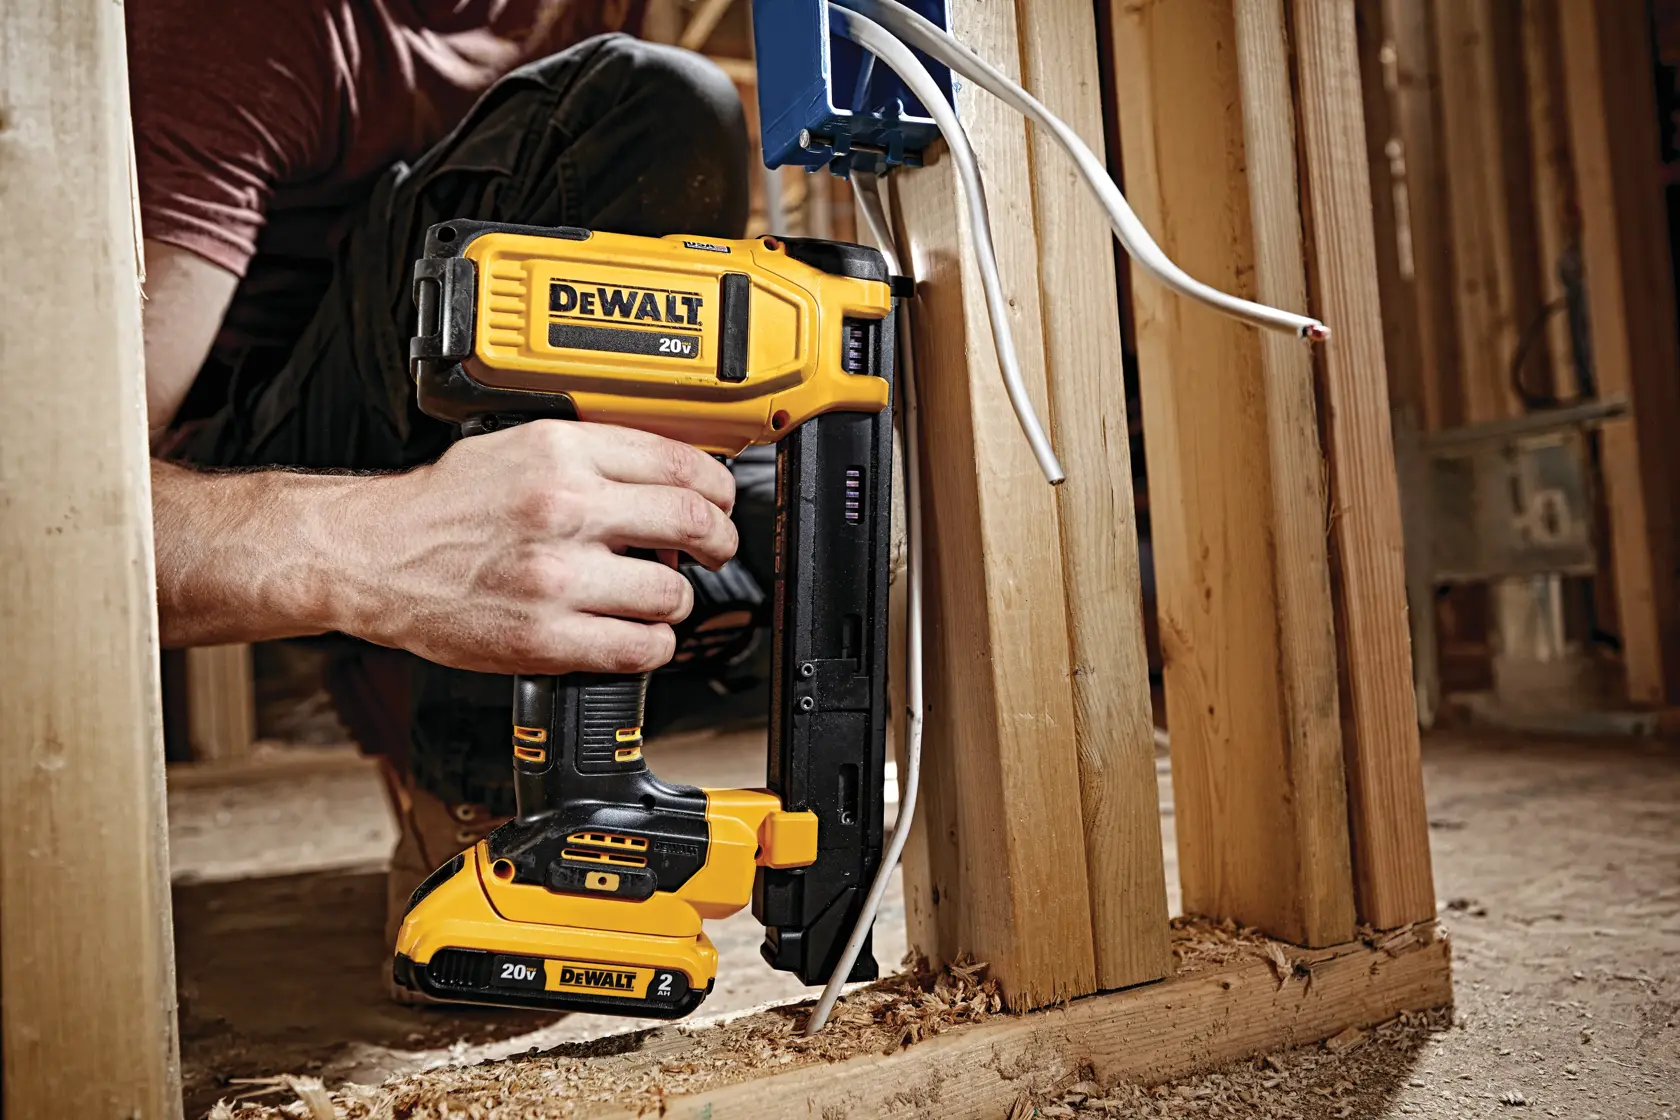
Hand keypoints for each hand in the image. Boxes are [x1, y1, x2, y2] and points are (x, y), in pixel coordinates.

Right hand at [341, 420, 736, 674]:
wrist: (376, 555)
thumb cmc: (445, 505)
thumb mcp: (519, 447)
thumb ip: (593, 456)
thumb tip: (671, 478)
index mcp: (561, 452)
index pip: (680, 464)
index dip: (719, 489)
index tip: (722, 502)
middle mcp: (563, 508)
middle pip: (692, 522)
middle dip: (718, 541)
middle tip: (714, 550)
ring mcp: (556, 576)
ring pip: (673, 593)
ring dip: (677, 600)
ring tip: (657, 596)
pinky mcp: (545, 636)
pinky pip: (640, 647)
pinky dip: (653, 645)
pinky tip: (637, 633)